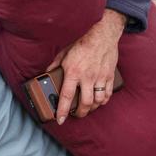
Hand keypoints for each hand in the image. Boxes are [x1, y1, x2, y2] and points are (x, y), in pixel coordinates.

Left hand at [47, 9, 126, 124]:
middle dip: (79, 113)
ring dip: (92, 108)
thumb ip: (54, 66)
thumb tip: (46, 74)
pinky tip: (99, 101)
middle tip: (75, 115)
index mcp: (73, 72)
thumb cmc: (82, 44)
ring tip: (87, 109)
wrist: (102, 35)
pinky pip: (108, 93)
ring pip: (98, 101)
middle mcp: (87, 77)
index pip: (66, 96)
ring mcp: (99, 77)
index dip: (62, 111)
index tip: (60, 120)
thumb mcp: (64, 53)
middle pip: (85, 103)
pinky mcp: (109, 76)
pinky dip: (103, 101)